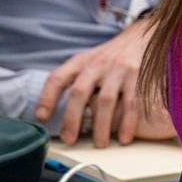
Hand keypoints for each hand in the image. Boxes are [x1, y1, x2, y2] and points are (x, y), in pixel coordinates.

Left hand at [36, 18, 157, 146]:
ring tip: (100, 144)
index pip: (58, 77)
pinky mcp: (136, 76)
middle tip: (69, 139)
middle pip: (79, 92)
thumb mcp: (88, 61)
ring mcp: (117, 69)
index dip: (46, 97)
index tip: (40, 118)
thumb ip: (73, 81)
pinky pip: (131, 102)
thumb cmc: (109, 57)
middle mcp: (97, 64)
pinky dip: (127, 123)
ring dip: (101, 126)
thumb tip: (52, 112)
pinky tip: (123, 138)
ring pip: (105, 100)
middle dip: (72, 119)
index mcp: (80, 61)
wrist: (140, 37)